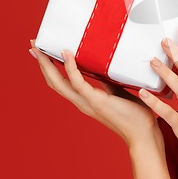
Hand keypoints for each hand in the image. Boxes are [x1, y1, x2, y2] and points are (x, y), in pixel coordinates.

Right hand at [29, 40, 161, 147]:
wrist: (143, 132)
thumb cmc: (134, 114)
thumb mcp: (118, 92)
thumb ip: (107, 82)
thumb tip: (103, 67)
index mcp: (85, 100)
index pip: (61, 83)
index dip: (50, 69)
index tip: (42, 53)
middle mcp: (82, 102)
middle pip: (54, 82)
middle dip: (42, 64)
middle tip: (33, 45)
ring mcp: (87, 102)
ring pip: (60, 83)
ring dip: (48, 65)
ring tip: (41, 49)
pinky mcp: (96, 101)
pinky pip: (78, 83)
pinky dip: (70, 67)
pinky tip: (66, 54)